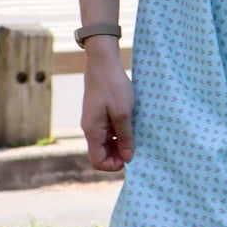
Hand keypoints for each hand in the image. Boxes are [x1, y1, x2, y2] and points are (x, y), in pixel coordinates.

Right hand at [81, 39, 134, 171]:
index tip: (129, 156)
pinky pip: (108, 131)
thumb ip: (126, 137)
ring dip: (120, 142)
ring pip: (106, 142)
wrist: (102, 61)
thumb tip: (128, 158)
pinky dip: (119, 132)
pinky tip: (130, 123)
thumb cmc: (113, 86)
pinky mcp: (99, 113)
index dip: (113, 165)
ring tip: (135, 132)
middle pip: (102, 153)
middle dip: (118, 154)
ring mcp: (94, 121)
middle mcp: (90, 129)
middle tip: (136, 145)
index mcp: (92, 131)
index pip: (98, 162)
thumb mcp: (123, 113)